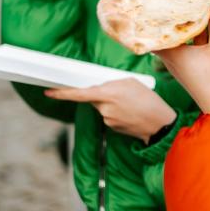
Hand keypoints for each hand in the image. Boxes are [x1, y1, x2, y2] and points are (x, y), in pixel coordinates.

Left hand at [44, 78, 175, 142]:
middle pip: (93, 99)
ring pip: (102, 108)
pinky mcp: (112, 128)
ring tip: (131, 104)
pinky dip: (117, 113)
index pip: (79, 93)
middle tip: (122, 94)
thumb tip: (100, 87)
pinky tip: (130, 112)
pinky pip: (109, 116)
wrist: (160, 124)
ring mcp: (107, 120)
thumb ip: (112, 83)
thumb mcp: (131, 82)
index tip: (49, 92)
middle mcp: (104, 108)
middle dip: (102, 95)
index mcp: (108, 93)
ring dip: (112, 104)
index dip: (62, 93)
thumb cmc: (148, 100)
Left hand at [155, 0, 209, 113]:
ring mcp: (178, 66)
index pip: (155, 31)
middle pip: (164, 33)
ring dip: (179, 26)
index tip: (151, 0)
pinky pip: (182, 47)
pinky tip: (195, 25)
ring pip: (174, 40)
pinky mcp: (187, 70)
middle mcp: (171, 60)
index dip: (153, 15)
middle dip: (167, 17)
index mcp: (174, 54)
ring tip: (181, 7)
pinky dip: (187, 35)